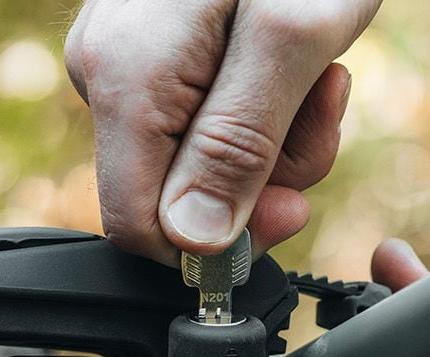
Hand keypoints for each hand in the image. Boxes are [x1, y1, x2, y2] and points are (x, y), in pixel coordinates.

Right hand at [64, 0, 380, 263]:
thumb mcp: (293, 37)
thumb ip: (239, 144)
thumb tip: (194, 241)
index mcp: (126, 78)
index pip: (138, 227)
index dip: (215, 245)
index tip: (290, 211)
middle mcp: (106, 72)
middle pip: (177, 193)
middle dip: (264, 175)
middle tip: (323, 105)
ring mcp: (126, 58)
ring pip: (199, 157)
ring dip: (278, 135)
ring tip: (319, 67)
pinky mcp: (156, 47)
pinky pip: (204, 112)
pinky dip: (265, 101)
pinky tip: (297, 54)